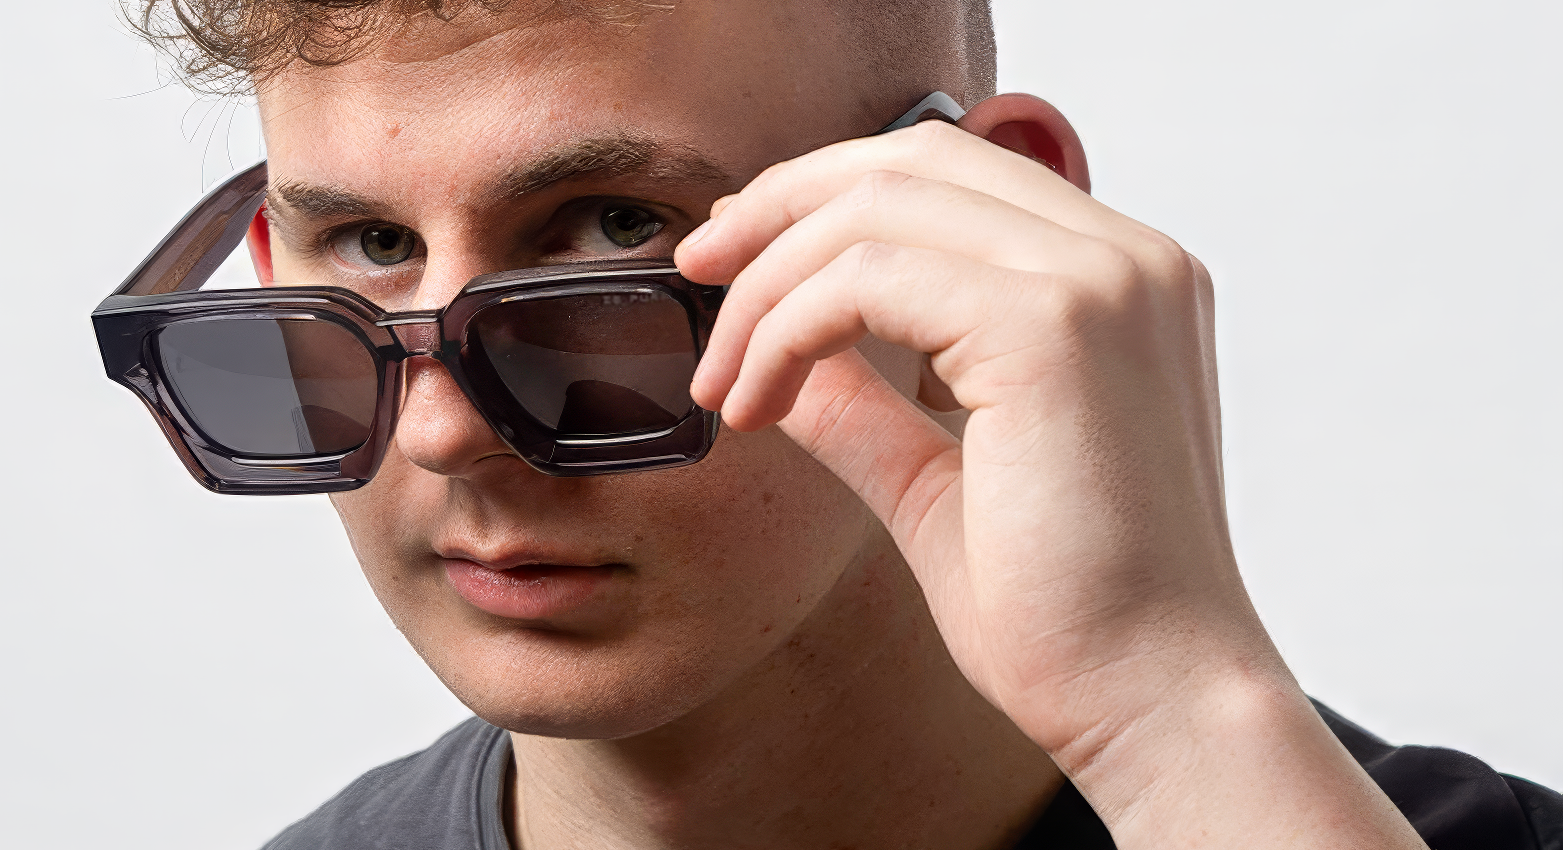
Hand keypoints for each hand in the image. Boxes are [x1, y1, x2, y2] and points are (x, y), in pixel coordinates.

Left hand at [674, 94, 1424, 849]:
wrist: (1153, 704)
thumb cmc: (1067, 614)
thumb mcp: (939, 479)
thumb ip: (869, 401)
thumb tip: (782, 354)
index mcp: (1119, 282)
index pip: (950, 172)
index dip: (826, 197)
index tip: (738, 258)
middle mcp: (1126, 259)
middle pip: (911, 158)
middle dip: (780, 207)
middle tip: (699, 272)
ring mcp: (1101, 281)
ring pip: (877, 208)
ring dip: (768, 287)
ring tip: (725, 381)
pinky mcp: (1054, 326)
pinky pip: (868, 276)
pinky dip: (787, 329)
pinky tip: (759, 405)